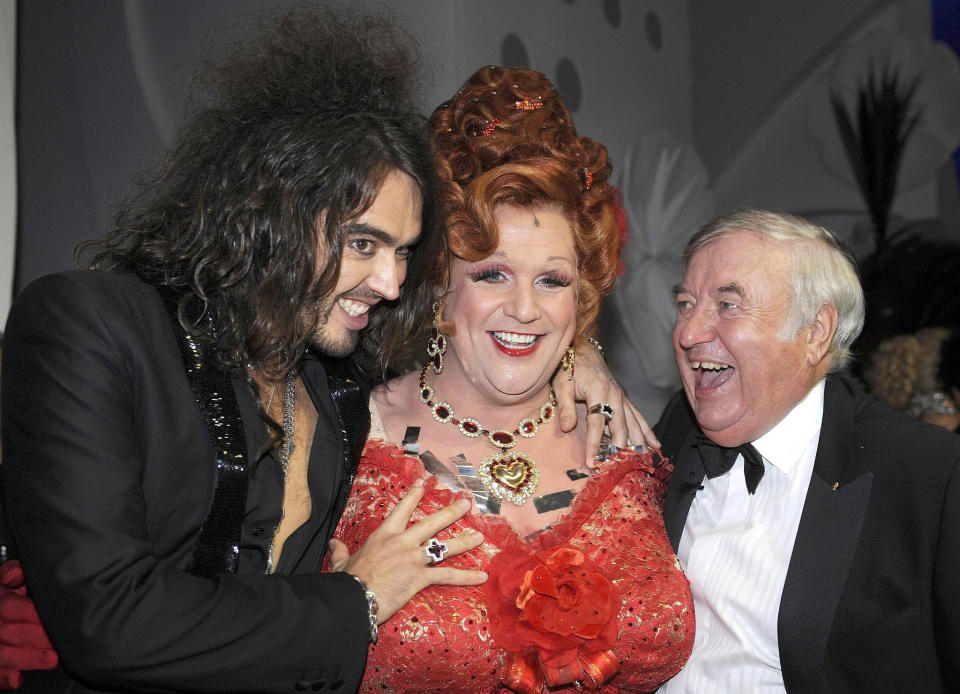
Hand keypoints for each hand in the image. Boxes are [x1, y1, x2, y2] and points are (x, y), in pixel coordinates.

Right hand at [0, 560, 57, 688]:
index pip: (10, 606)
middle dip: (38, 637)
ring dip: (28, 658)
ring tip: (53, 659)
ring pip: (3, 654)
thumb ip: (14, 573)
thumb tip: (14, 577)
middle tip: (61, 640)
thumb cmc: (7, 601)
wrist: (1, 618)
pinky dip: (3, 678)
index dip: (33, 613)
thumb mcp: (9, 582)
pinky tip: (17, 679)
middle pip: (10, 632)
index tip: (58, 617)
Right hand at [327, 479, 485, 623]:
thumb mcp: (342, 562)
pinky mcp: (420, 577)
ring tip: (480, 537)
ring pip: (444, 546)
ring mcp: (413, 558)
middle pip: (432, 523)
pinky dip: (466, 576)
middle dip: (451, 512)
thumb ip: (341, 550)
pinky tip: (481, 575)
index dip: (414, 495)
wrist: (352, 598)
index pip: (402, 509)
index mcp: (384, 535)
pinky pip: (447, 576)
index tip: (424, 482)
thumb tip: (333, 543)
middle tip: (467, 503)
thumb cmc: (347, 581)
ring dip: (464, 541)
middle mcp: (402, 542)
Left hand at [551, 341, 659, 466]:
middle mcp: (614, 395)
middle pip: (620, 426)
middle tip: (618, 470)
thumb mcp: (561, 385)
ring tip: (641, 464)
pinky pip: (638, 418)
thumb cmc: (569, 367)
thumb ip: (565, 407)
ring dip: (636, 444)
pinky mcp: (624, 400)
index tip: (591, 463)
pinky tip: (655, 446)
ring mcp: (621, 398)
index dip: (594, 444)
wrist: (582, 350)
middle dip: (619, 450)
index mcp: (598, 390)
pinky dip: (646, 432)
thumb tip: (567, 428)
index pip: (597, 423)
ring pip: (633, 424)